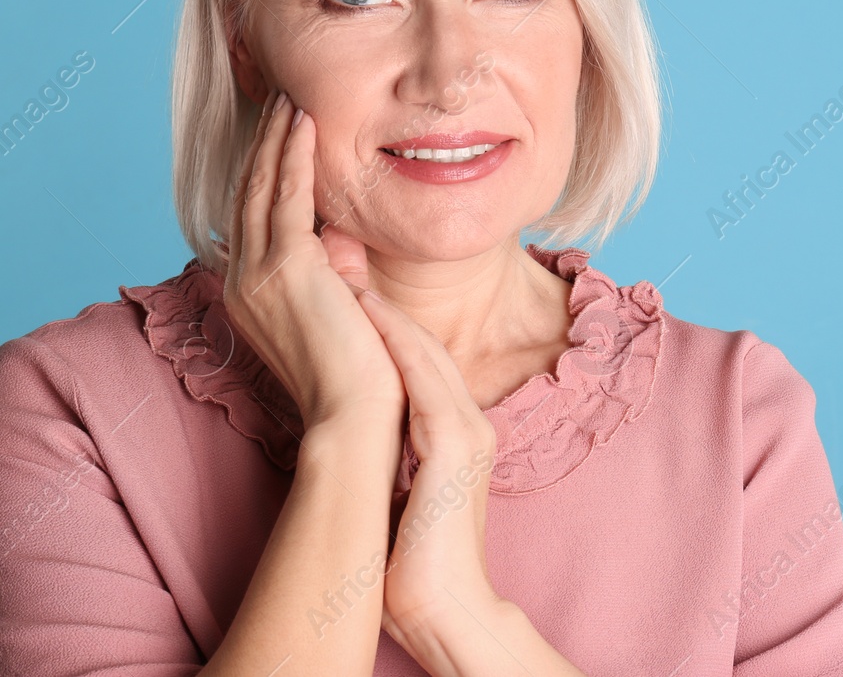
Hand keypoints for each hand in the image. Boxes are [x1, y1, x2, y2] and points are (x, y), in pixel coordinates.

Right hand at [221, 89, 405, 429]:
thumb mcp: (344, 310)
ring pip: (262, 187)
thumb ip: (337, 271)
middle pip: (249, 194)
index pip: (253, 218)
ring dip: (276, 139)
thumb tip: (342, 235)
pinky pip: (286, 196)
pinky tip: (305, 123)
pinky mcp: (286, 268)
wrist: (357, 415)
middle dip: (265, 144)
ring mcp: (258, 274)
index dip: (264, 171)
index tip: (280, 134)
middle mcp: (243, 280)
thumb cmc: (362, 373)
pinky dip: (293, 155)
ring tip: (290, 98)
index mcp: (251, 293)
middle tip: (280, 99)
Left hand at [356, 288, 503, 649]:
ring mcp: (468, 433)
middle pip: (424, 346)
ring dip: (386, 310)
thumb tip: (355, 448)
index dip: (384, 325)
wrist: (448, 611)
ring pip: (425, 353)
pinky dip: (398, 343)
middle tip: (346, 257)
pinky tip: (370, 314)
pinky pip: (425, 381)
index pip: (420, 365)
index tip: (346, 291)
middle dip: (382, 301)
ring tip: (350, 272)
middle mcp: (469, 424)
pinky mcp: (455, 447)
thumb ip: (392, 461)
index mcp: (458, 435)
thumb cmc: (417, 568)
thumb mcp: (403, 497)